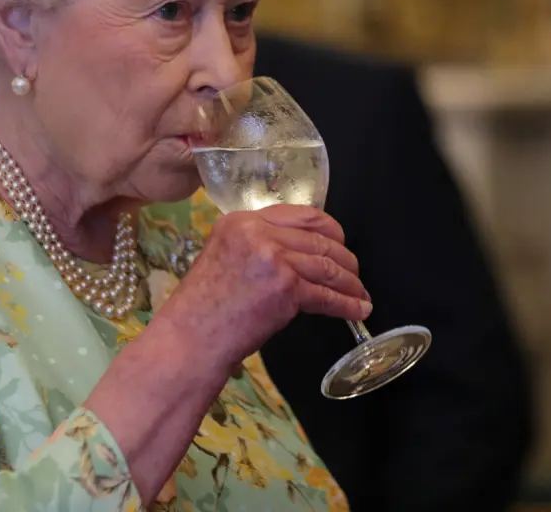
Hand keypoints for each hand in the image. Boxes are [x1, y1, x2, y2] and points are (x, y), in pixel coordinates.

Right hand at [155, 204, 370, 370]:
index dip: (327, 229)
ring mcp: (272, 258)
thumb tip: (298, 254)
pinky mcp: (285, 287)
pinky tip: (357, 309)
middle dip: (344, 258)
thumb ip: (256, 246)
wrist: (190, 336)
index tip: (339, 242)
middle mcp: (257, 232)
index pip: (299, 214)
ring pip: (327, 265)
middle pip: (318, 238)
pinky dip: (346, 304)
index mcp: (239, 220)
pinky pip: (326, 294)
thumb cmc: (202, 308)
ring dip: (350, 282)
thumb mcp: (223, 258)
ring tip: (359, 293)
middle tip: (353, 272)